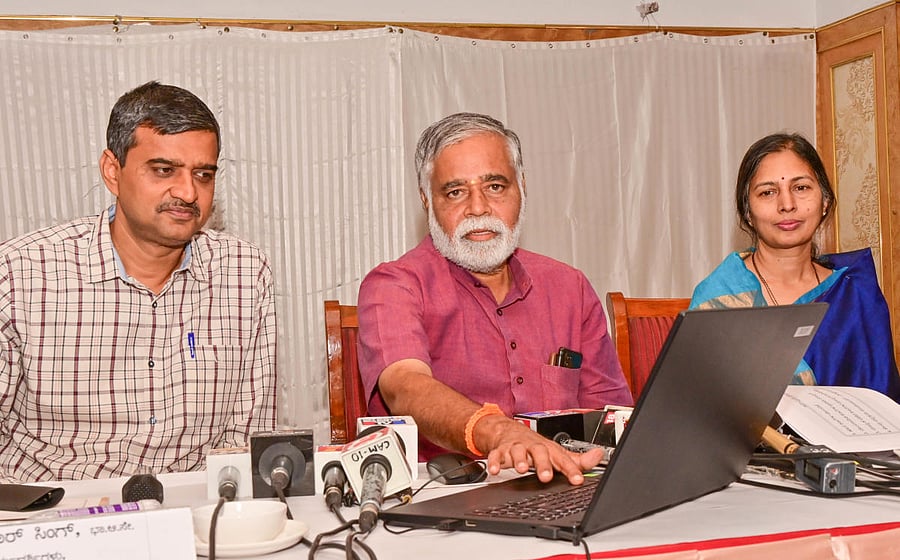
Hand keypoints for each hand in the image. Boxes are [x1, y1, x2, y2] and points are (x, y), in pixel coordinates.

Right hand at [480, 418, 603, 484]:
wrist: (509, 431)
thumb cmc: (536, 446)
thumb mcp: (557, 453)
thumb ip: (577, 460)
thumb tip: (599, 456)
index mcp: (549, 449)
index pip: (563, 459)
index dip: (572, 470)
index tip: (578, 480)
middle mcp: (533, 447)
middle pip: (539, 452)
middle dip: (542, 464)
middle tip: (546, 476)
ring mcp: (516, 448)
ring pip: (517, 451)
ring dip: (518, 460)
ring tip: (521, 469)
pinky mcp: (500, 451)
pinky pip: (495, 456)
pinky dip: (494, 463)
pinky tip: (494, 471)